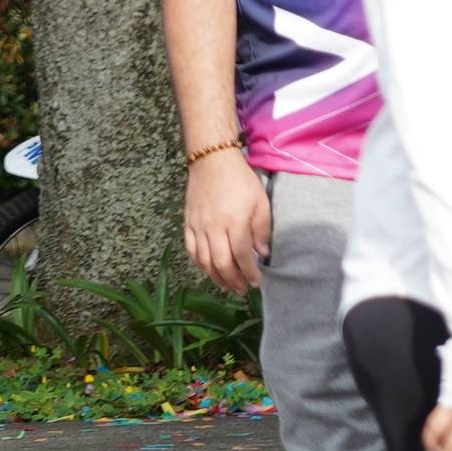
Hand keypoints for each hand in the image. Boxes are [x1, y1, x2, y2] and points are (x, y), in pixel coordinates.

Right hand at [182, 147, 271, 296]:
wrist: (212, 161)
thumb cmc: (240, 181)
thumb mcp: (260, 202)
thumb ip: (262, 229)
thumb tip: (263, 254)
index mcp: (234, 222)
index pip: (242, 256)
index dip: (250, 273)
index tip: (257, 282)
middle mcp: (213, 227)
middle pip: (221, 263)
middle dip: (233, 281)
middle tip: (243, 289)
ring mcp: (198, 226)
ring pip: (204, 260)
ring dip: (216, 277)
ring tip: (227, 285)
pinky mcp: (188, 223)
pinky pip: (190, 249)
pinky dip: (199, 264)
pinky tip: (208, 270)